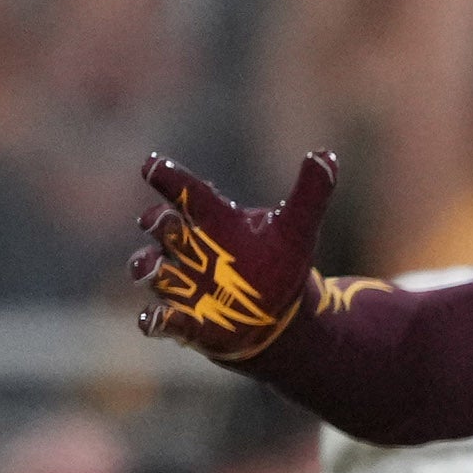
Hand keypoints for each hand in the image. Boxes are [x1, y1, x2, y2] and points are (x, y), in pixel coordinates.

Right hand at [132, 150, 339, 359]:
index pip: (187, 191)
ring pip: (149, 267)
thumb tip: (325, 153)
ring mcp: (179, 281)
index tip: (151, 164)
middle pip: (161, 225)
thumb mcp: (298, 229)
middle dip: (158, 221)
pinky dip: (154, 319)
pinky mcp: (179, 318)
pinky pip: (155, 318)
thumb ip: (311, 192)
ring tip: (154, 268)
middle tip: (165, 221)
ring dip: (147, 266)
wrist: (277, 316)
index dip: (169, 176)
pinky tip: (158, 318)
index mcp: (215, 220)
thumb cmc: (281, 264)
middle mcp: (189, 246)